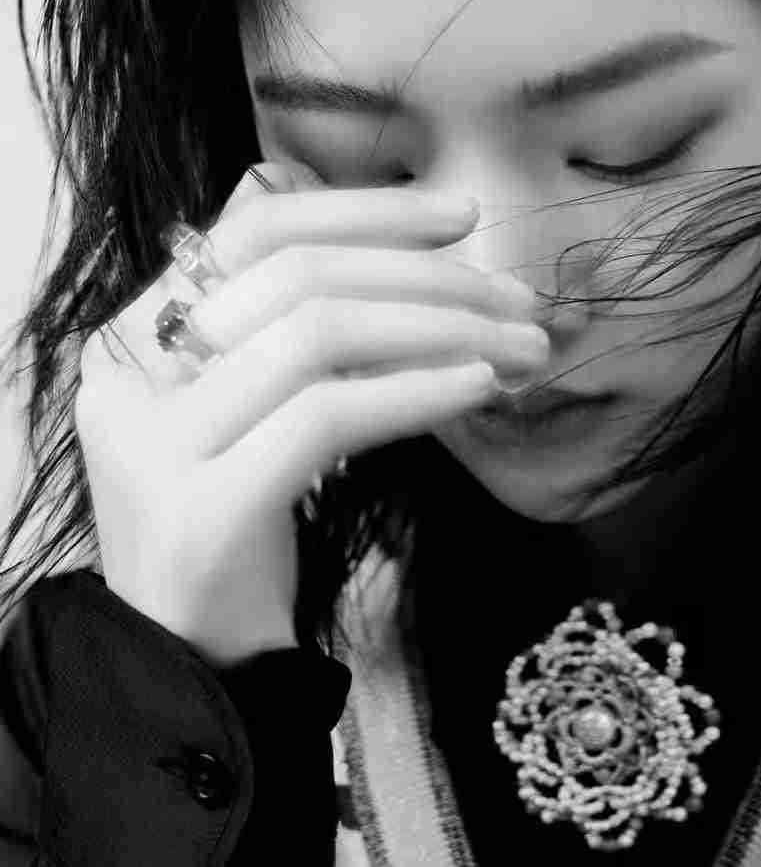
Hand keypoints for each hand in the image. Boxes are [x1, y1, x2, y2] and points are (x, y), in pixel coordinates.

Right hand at [74, 160, 547, 667]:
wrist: (194, 660)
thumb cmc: (245, 521)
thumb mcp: (264, 404)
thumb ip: (303, 318)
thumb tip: (401, 230)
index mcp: (138, 331)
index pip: (257, 229)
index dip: (366, 211)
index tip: (463, 217)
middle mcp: (129, 373)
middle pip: (299, 275)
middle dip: (428, 277)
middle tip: (519, 299)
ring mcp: (156, 443)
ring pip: (318, 333)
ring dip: (442, 328)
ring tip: (521, 347)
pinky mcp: (202, 509)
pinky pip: (329, 417)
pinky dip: (417, 390)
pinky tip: (480, 387)